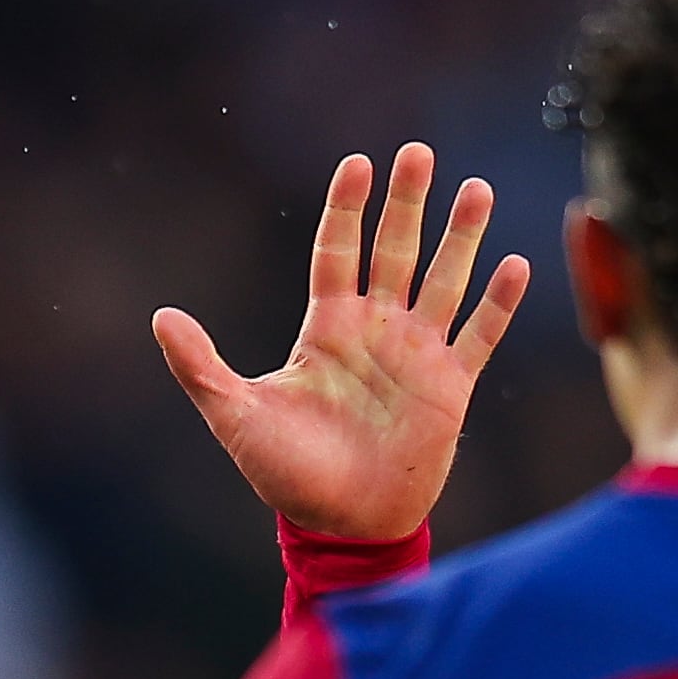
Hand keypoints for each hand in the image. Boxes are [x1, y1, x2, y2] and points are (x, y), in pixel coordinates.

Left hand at [157, 142, 531, 540]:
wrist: (342, 525)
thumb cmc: (287, 474)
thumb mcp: (236, 416)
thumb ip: (201, 367)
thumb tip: (161, 318)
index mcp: (327, 328)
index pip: (337, 251)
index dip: (346, 208)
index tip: (358, 163)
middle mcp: (376, 330)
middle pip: (394, 250)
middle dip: (407, 202)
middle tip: (419, 152)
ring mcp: (417, 355)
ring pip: (444, 280)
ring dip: (461, 237)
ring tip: (477, 190)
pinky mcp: (451, 388)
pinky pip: (479, 335)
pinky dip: (498, 304)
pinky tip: (516, 265)